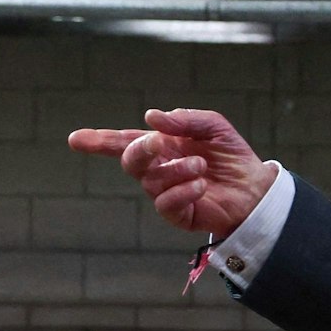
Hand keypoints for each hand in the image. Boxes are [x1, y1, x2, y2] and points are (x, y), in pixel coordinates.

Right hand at [67, 108, 274, 233]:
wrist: (255, 188)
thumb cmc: (232, 156)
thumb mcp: (213, 126)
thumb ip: (185, 119)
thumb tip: (151, 116)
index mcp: (161, 146)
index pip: (123, 142)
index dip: (99, 141)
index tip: (75, 139)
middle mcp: (158, 169)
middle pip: (130, 160)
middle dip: (139, 149)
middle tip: (158, 142)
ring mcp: (165, 192)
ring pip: (151, 181)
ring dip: (175, 169)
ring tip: (201, 165)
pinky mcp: (177, 214)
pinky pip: (166, 203)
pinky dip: (182, 191)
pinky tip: (201, 185)